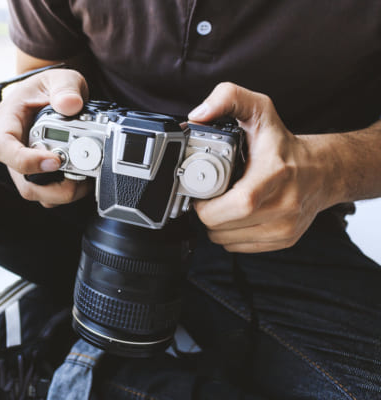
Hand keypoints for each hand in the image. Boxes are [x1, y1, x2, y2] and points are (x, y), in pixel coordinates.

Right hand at [0, 69, 91, 207]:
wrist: (52, 95)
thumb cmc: (49, 87)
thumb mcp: (59, 78)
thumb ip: (65, 87)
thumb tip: (71, 104)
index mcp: (7, 121)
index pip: (2, 147)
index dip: (25, 160)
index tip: (55, 160)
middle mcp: (12, 147)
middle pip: (21, 180)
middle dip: (50, 187)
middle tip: (78, 177)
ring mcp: (25, 164)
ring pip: (35, 191)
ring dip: (61, 193)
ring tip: (84, 179)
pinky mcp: (40, 173)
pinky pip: (48, 193)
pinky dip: (66, 191)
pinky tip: (84, 179)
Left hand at [188, 83, 335, 252]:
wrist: (321, 171)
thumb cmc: (283, 144)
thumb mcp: (258, 109)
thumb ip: (227, 98)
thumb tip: (198, 115)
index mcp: (275, 173)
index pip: (238, 203)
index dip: (208, 204)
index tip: (201, 191)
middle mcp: (284, 204)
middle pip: (222, 226)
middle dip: (205, 212)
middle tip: (206, 196)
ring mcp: (285, 226)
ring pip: (225, 240)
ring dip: (215, 224)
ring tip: (221, 203)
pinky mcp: (283, 240)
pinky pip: (237, 247)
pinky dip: (228, 234)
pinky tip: (234, 215)